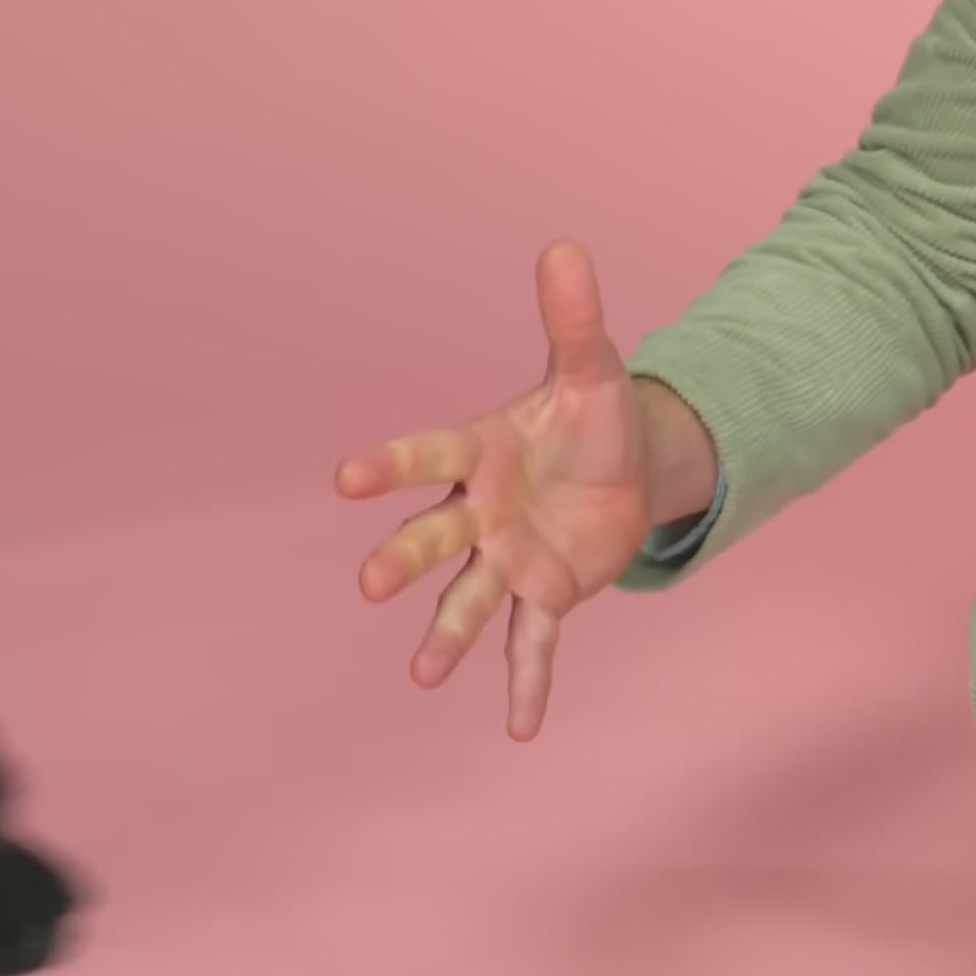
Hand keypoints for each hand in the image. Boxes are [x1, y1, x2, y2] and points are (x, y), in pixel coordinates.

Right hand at [332, 240, 671, 739]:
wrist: (629, 467)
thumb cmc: (592, 417)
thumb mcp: (594, 368)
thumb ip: (573, 317)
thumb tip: (564, 244)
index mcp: (482, 452)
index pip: (429, 455)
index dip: (391, 465)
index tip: (346, 477)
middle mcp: (481, 512)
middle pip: (434, 537)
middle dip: (405, 558)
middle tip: (370, 583)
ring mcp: (508, 558)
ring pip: (469, 599)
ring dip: (447, 636)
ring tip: (425, 674)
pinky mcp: (545, 592)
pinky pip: (532, 644)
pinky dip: (527, 685)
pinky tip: (523, 731)